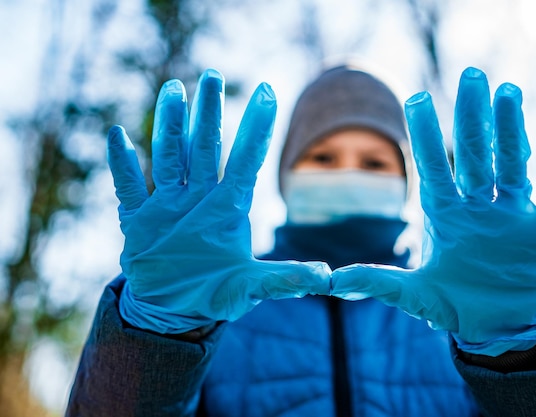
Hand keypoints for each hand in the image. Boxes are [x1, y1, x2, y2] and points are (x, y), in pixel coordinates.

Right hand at [108, 69, 330, 333]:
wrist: (174, 309)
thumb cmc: (216, 293)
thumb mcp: (250, 288)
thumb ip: (283, 280)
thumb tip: (325, 276)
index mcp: (229, 208)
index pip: (246, 160)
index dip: (257, 127)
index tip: (269, 91)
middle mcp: (200, 198)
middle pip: (205, 148)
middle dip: (209, 113)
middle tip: (213, 76)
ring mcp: (168, 205)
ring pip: (169, 157)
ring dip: (169, 126)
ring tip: (173, 89)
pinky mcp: (139, 221)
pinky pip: (128, 188)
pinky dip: (122, 164)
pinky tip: (117, 135)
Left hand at [331, 67, 535, 355]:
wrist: (498, 324)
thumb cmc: (453, 302)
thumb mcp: (414, 295)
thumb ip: (378, 283)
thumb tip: (332, 282)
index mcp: (445, 213)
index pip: (434, 167)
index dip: (427, 135)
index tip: (416, 100)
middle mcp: (478, 205)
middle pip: (475, 154)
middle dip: (473, 117)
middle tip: (471, 74)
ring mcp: (513, 213)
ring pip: (512, 163)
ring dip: (512, 129)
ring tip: (508, 92)